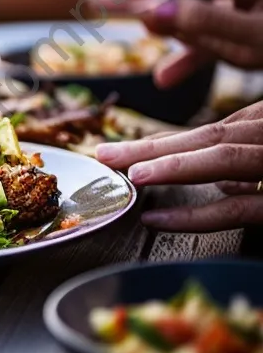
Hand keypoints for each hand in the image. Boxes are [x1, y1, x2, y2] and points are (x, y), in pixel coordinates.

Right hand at [90, 0, 262, 85]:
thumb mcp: (255, 35)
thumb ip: (207, 22)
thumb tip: (153, 12)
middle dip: (140, 0)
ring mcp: (243, 16)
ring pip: (192, 23)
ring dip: (158, 30)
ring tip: (111, 17)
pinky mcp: (246, 41)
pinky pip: (212, 48)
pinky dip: (189, 62)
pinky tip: (162, 78)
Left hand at [96, 102, 262, 230]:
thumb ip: (251, 166)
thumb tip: (226, 186)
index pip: (209, 133)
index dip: (164, 142)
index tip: (125, 150)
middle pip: (206, 138)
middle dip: (151, 147)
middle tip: (105, 154)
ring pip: (219, 160)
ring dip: (170, 166)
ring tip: (128, 174)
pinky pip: (235, 209)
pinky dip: (194, 215)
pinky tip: (155, 219)